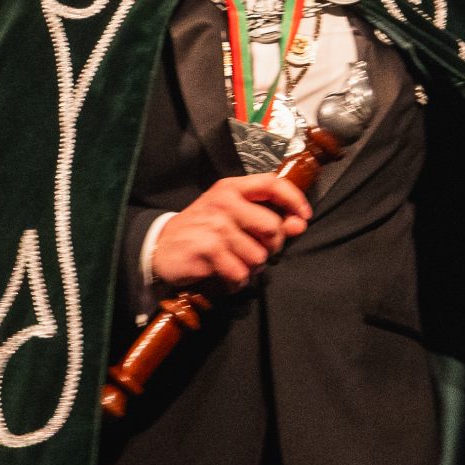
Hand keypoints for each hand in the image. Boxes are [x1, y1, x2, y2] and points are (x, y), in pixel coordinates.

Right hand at [149, 174, 310, 291]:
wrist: (160, 247)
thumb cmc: (202, 230)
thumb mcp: (232, 217)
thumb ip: (267, 218)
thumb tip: (300, 224)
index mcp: (231, 188)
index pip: (272, 184)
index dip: (294, 200)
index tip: (303, 217)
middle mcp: (224, 202)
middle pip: (273, 228)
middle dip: (271, 247)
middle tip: (254, 252)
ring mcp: (215, 225)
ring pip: (259, 256)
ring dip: (251, 268)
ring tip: (234, 263)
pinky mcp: (208, 248)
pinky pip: (241, 273)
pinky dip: (236, 281)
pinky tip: (223, 274)